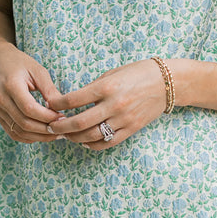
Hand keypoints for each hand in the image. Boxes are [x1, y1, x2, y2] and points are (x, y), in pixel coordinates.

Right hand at [0, 39, 65, 143]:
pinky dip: (29, 137)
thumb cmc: (20, 64)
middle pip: (24, 123)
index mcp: (11, 85)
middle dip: (46, 129)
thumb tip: (61, 107)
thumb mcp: (38, 71)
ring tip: (55, 133)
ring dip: (39, 136)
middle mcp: (1, 100)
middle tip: (62, 128)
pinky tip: (42, 134)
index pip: (29, 109)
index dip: (47, 117)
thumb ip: (49, 90)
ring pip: (19, 131)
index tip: (62, 117)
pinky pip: (14, 133)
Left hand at [44, 59, 167, 149]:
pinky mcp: (132, 129)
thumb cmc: (137, 73)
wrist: (167, 82)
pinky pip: (108, 142)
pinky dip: (92, 144)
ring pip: (91, 136)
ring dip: (74, 137)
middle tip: (51, 126)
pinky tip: (84, 141)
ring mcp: (124, 119)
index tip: (49, 104)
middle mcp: (114, 105)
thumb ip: (93, 88)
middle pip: (79, 123)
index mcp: (107, 87)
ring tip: (66, 134)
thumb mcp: (112, 73)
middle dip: (61, 126)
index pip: (73, 99)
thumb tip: (71, 101)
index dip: (57, 104)